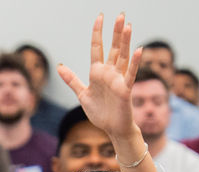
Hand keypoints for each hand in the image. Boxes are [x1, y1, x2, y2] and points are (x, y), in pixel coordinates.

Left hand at [56, 13, 141, 139]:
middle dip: (116, 32)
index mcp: (98, 72)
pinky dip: (135, 63)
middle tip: (121, 15)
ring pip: (123, 57)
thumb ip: (72, 80)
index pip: (98, 47)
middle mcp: (110, 73)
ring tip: (128, 26)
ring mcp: (118, 80)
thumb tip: (60, 66)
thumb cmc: (100, 113)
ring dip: (126, 42)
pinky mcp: (125, 90)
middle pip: (114, 48)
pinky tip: (138, 50)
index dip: (98, 33)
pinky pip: (131, 74)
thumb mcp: (83, 94)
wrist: (112, 130)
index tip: (100, 17)